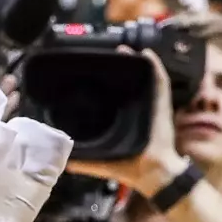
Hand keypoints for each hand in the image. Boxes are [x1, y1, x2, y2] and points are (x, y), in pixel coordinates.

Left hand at [66, 50, 188, 197]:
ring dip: (136, 61)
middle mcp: (138, 108)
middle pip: (129, 81)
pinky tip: (146, 53)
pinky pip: (160, 79)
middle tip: (106, 54)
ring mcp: (151, 103)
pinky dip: (155, 64)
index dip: (102, 83)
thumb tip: (59, 156)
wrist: (152, 172)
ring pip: (144, 76)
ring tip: (123, 49)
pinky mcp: (162, 102)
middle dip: (120, 67)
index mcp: (124, 120)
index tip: (90, 71)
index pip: (112, 96)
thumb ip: (81, 159)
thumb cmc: (128, 167)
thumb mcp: (99, 162)